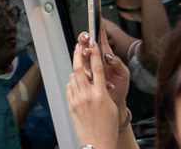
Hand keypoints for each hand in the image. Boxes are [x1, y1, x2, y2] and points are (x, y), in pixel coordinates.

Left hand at [64, 34, 127, 148]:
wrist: (98, 143)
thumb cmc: (108, 127)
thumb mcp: (110, 106)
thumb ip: (103, 90)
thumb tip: (96, 79)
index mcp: (101, 94)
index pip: (97, 68)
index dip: (94, 52)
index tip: (93, 43)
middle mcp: (87, 95)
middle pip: (78, 68)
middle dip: (77, 54)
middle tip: (79, 47)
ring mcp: (77, 100)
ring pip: (72, 77)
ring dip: (76, 71)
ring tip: (80, 70)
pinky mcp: (70, 106)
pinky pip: (69, 88)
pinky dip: (73, 84)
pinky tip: (77, 86)